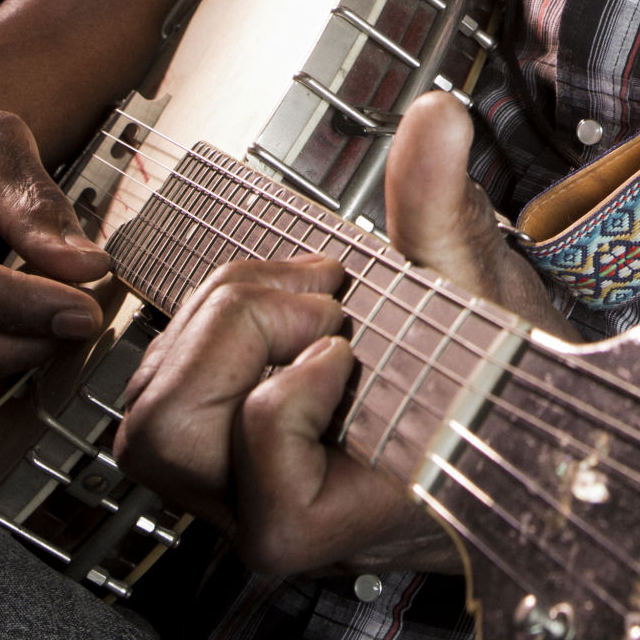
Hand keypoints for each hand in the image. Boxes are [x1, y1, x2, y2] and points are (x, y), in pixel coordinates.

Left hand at [110, 91, 568, 576]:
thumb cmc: (492, 380)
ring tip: (308, 293)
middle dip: (234, 336)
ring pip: (148, 410)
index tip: (349, 352)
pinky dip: (217, 313)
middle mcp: (270, 513)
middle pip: (165, 440)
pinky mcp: (210, 438)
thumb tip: (435, 119)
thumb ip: (446, 215)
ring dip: (220, 318)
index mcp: (350, 520)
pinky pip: (164, 378)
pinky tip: (292, 298)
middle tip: (321, 304)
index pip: (268, 498)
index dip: (290, 400)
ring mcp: (228, 481)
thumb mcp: (482, 298)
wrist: (491, 408)